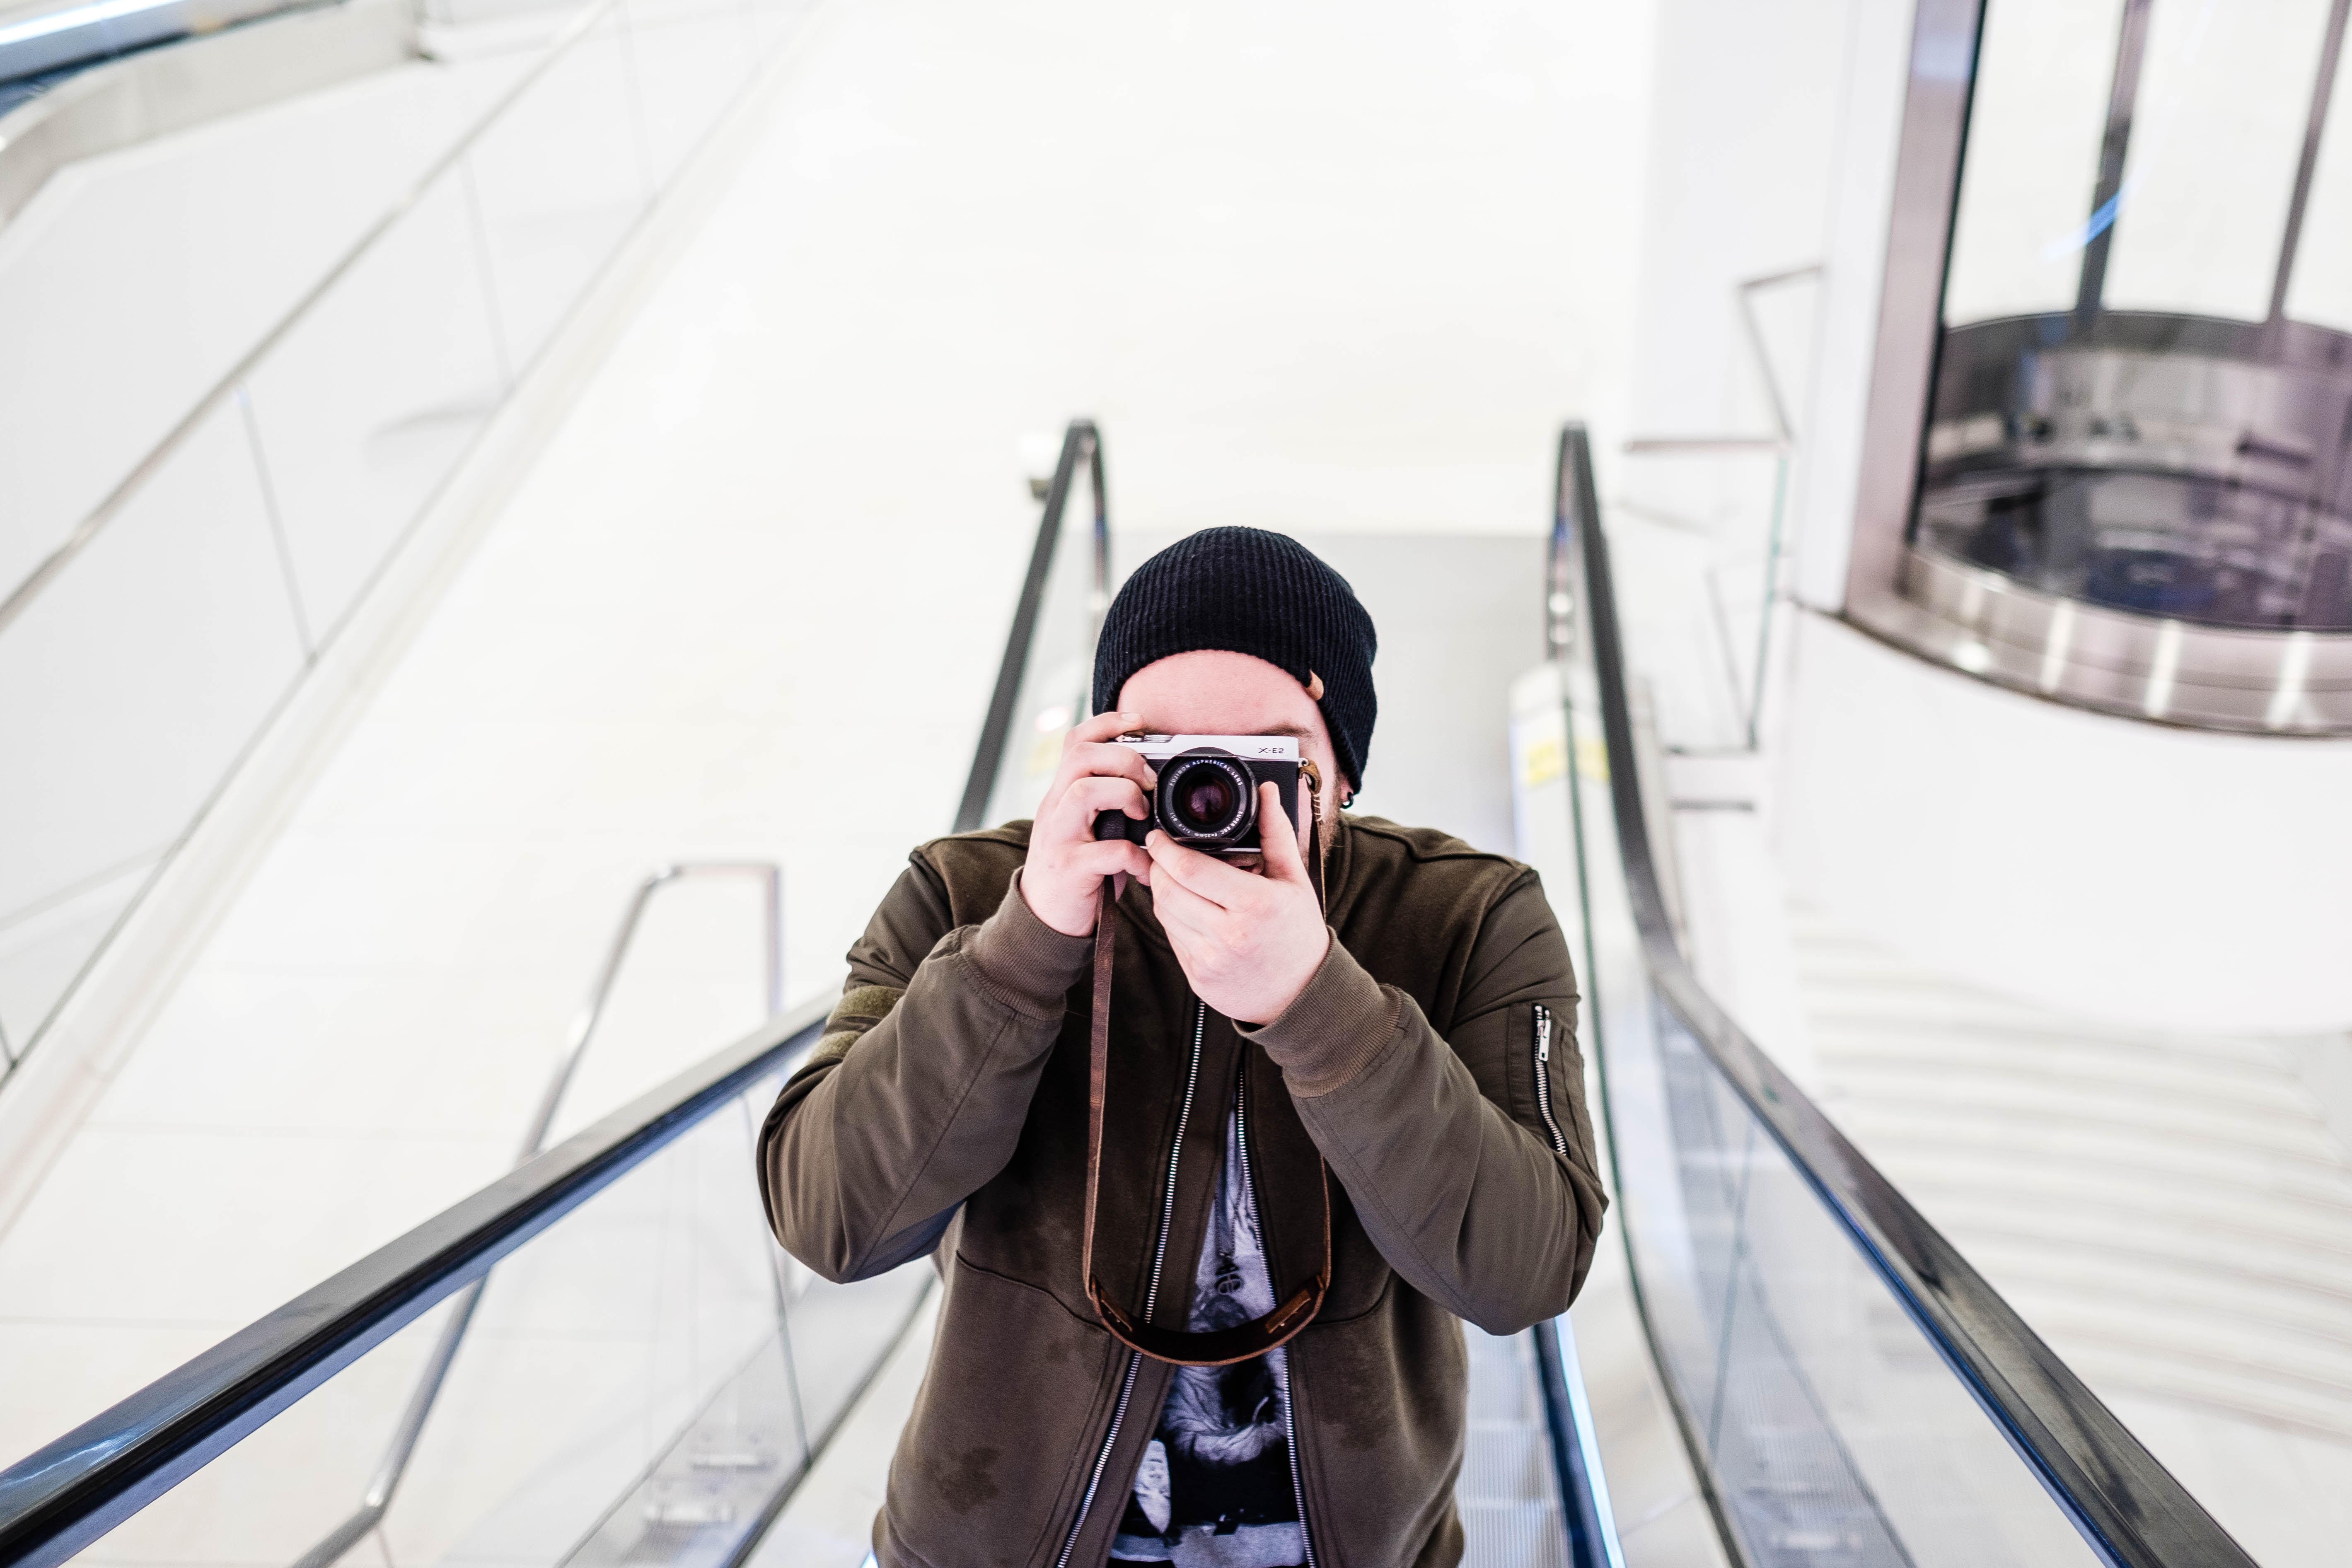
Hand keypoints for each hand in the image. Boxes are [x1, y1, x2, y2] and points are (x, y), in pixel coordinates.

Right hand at [1021, 710, 1156, 936]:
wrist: (1043, 917)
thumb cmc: (1077, 870)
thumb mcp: (1084, 826)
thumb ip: (1106, 802)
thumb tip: (1152, 780)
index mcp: (1062, 794)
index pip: (1077, 742)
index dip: (1108, 723)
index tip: (1139, 722)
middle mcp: (1055, 808)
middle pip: (1081, 757)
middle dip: (1124, 759)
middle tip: (1148, 782)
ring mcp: (1060, 837)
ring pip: (1085, 791)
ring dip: (1125, 795)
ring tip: (1143, 814)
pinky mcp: (1071, 869)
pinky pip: (1109, 851)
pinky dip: (1136, 856)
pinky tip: (1145, 867)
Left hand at [1143, 782, 1328, 1023]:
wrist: (1301, 993)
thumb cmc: (1298, 933)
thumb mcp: (1294, 879)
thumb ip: (1276, 832)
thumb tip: (1268, 792)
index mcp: (1254, 905)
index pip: (1189, 869)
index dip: (1165, 848)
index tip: (1160, 835)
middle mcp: (1228, 935)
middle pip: (1168, 890)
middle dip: (1157, 865)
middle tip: (1161, 852)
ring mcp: (1209, 959)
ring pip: (1163, 913)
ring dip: (1161, 890)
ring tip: (1175, 877)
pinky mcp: (1197, 977)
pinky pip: (1171, 936)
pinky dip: (1171, 916)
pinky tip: (1188, 906)